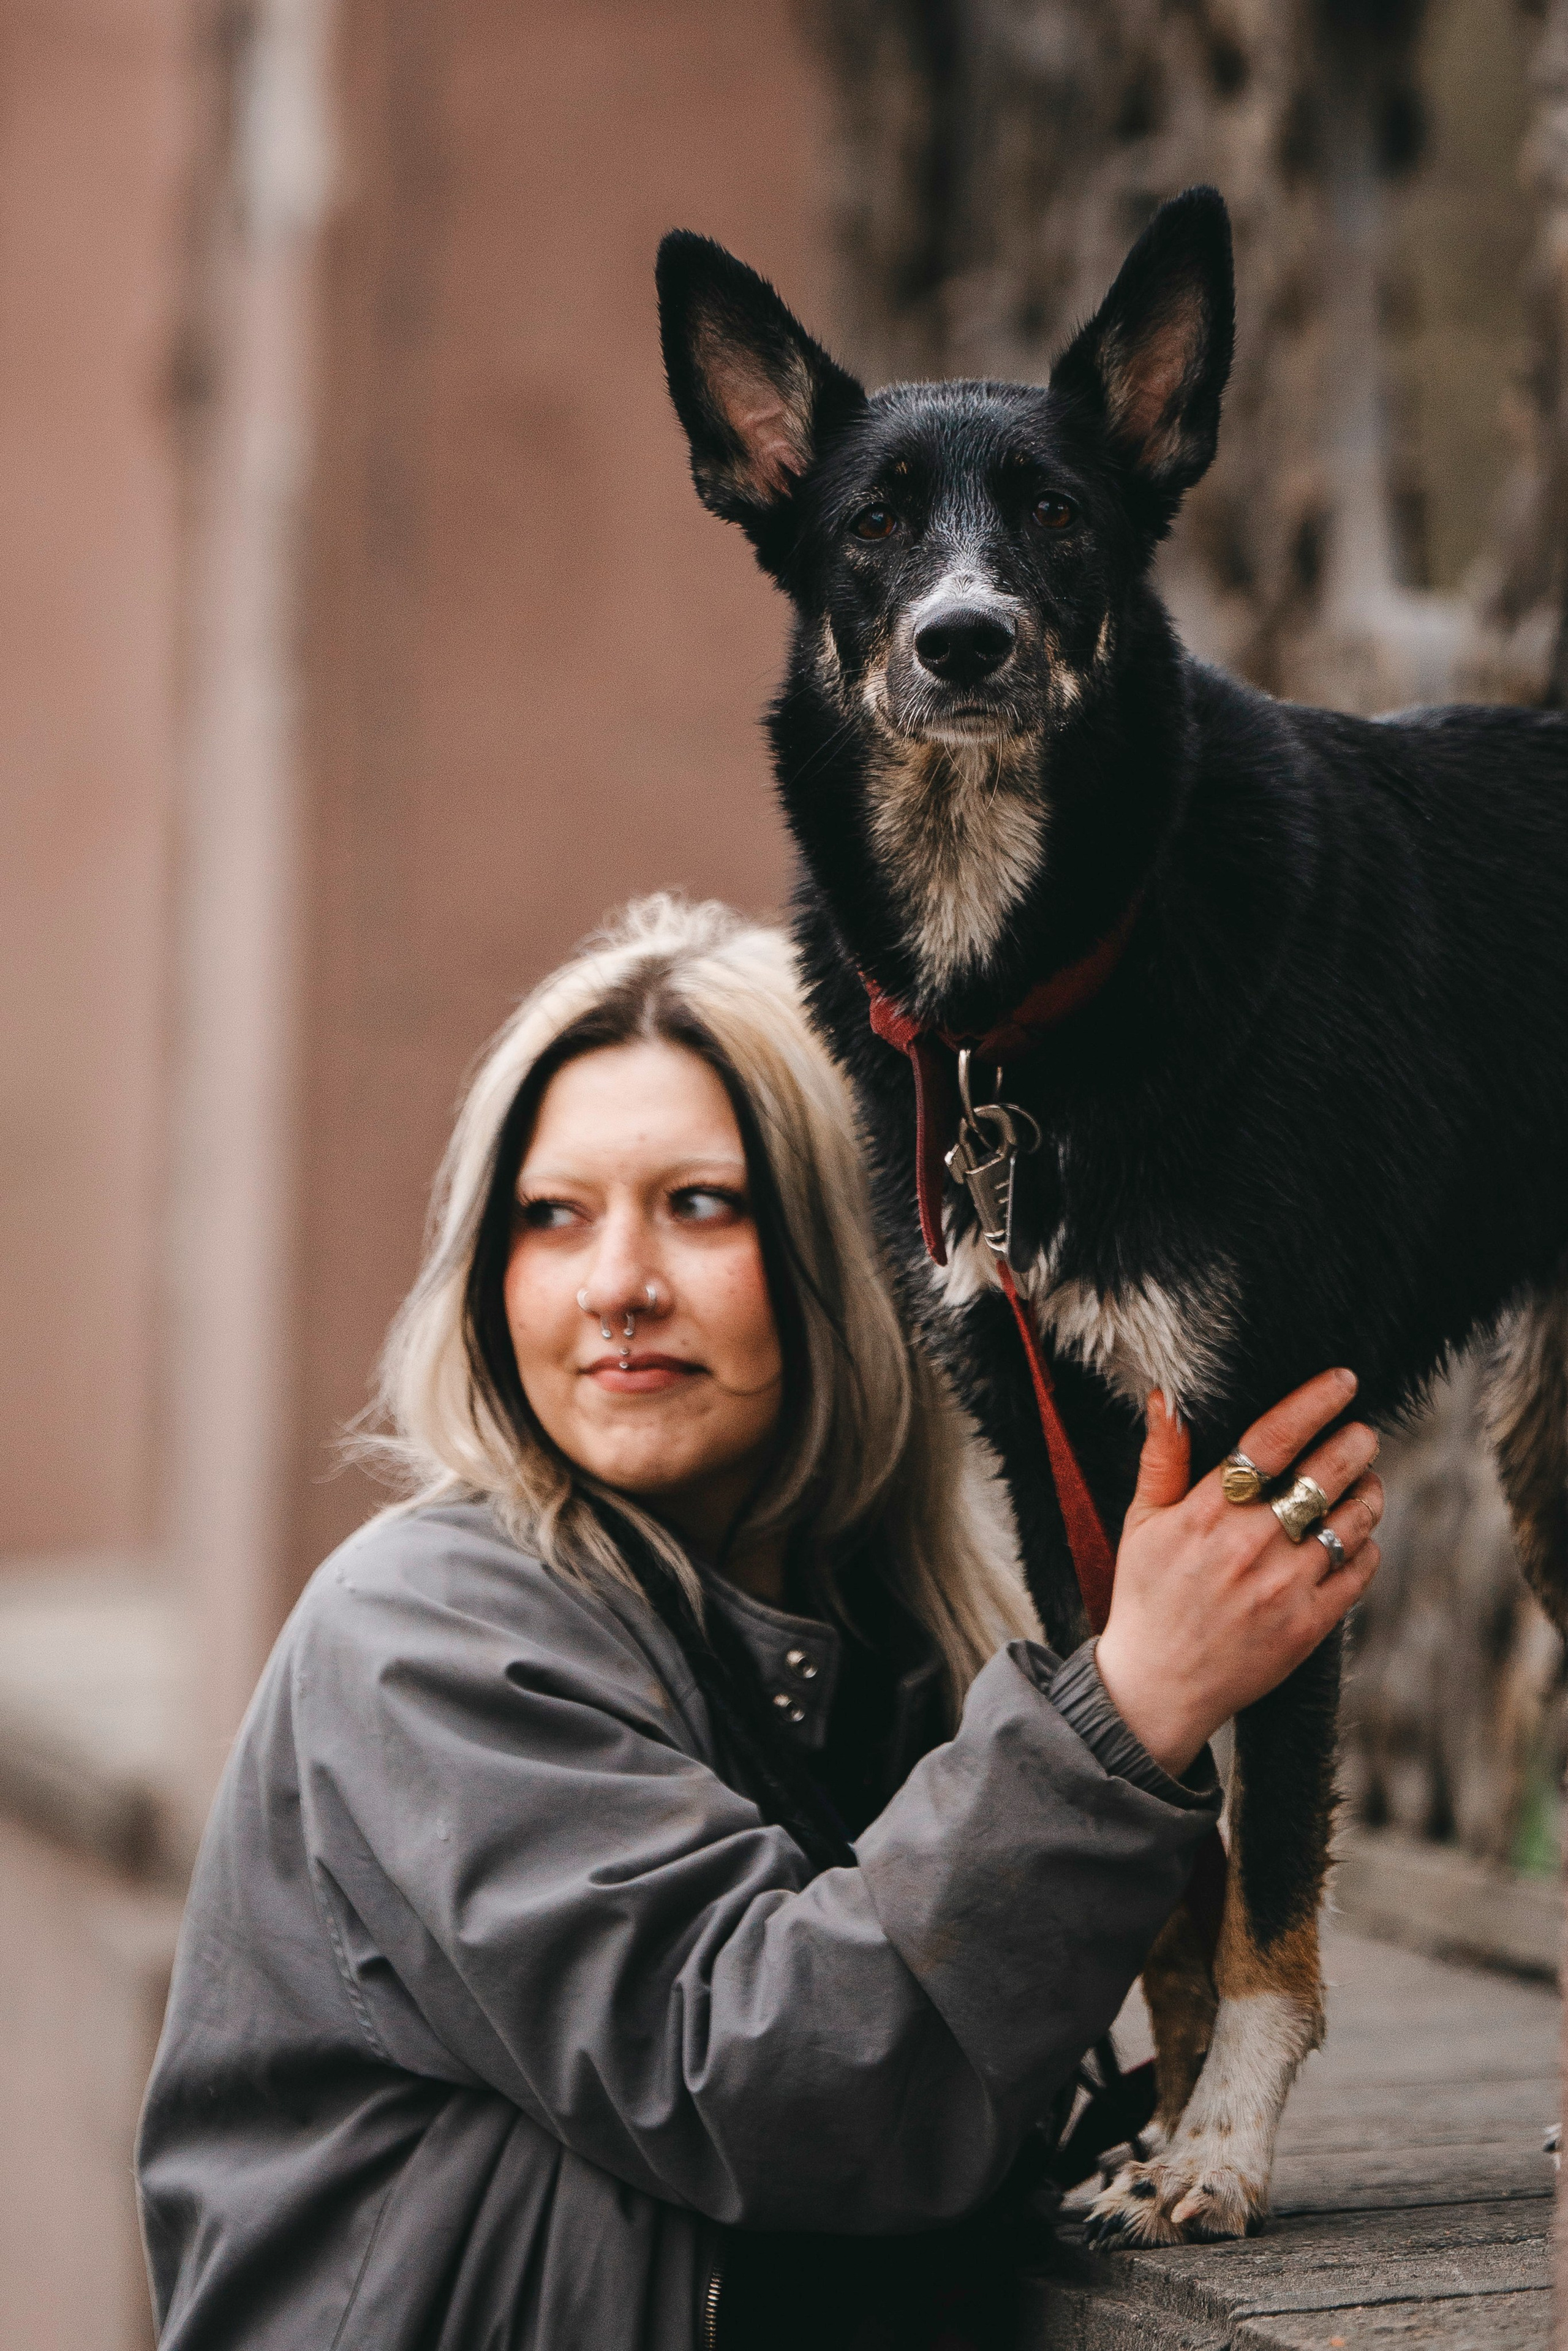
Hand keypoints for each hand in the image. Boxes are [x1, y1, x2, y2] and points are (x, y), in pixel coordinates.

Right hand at [1094, 1368, 1381, 1778]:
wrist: (1159, 1686)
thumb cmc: (1147, 1595)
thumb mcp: (1141, 1522)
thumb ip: (1160, 1458)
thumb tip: (1166, 1397)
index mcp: (1205, 1513)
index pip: (1270, 1440)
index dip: (1313, 1403)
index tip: (1343, 1381)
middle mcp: (1249, 1545)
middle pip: (1323, 1474)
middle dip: (1354, 1443)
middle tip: (1364, 1432)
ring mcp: (1284, 1587)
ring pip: (1350, 1521)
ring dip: (1369, 1491)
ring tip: (1367, 1480)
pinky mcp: (1309, 1625)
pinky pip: (1358, 1570)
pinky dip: (1367, 1545)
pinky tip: (1357, 1535)